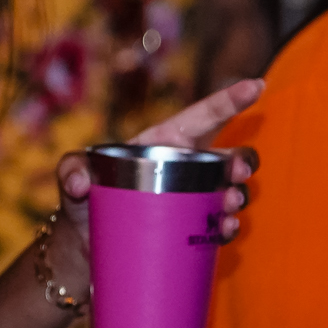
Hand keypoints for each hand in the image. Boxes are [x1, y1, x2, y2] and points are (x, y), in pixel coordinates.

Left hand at [52, 77, 264, 262]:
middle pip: (228, 156)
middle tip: (237, 174)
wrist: (87, 242)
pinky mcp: (192, 227)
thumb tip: (81, 183)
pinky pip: (219, 224)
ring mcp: (193, 198)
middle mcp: (185, 167)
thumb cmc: (82, 198)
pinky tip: (224, 230)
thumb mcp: (72, 175)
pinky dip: (227, 226)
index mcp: (165, 142)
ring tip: (229, 204)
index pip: (203, 116)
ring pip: (231, 190)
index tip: (256, 85)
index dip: (230, 99)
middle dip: (241, 161)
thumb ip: (70, 169)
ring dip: (238, 195)